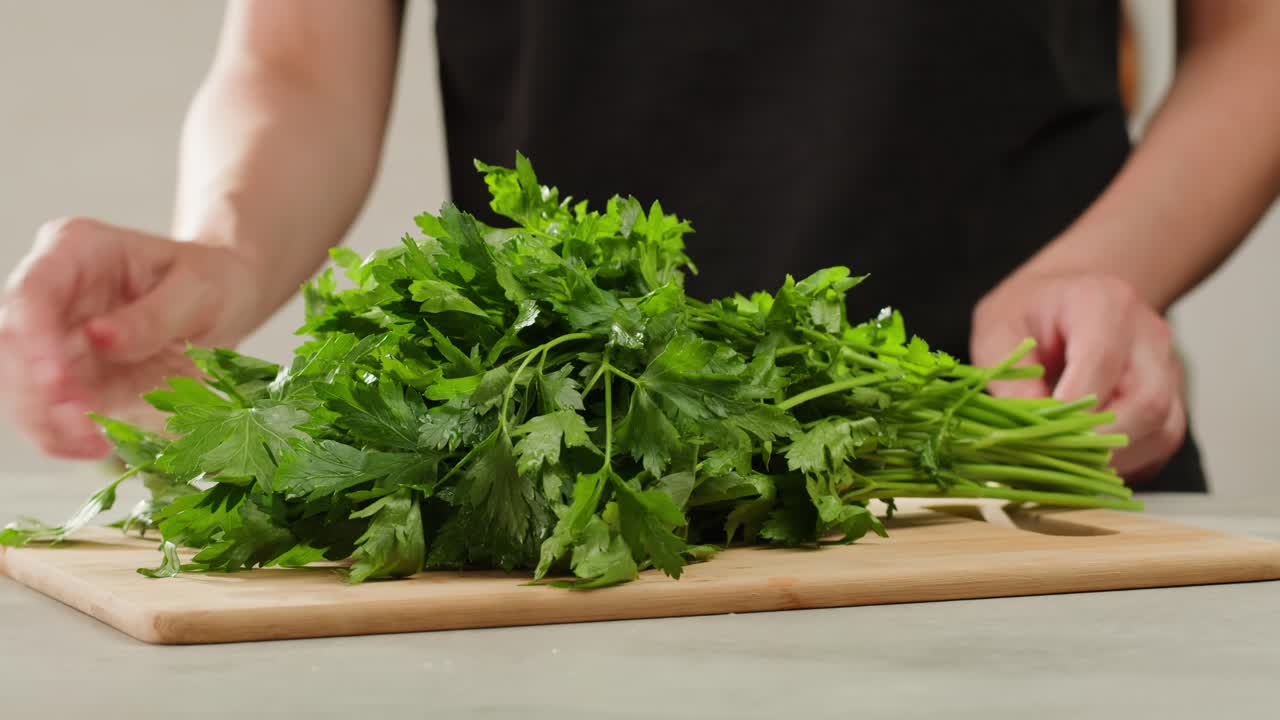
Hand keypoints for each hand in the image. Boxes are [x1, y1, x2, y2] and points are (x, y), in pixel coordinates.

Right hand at [0, 217, 261, 457]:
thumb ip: (152, 315)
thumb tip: (100, 339)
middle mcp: (54, 291)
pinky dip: (63, 432)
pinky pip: (49, 408)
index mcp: (77, 250)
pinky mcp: (69, 374)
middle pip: (15, 343)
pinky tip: (92, 446)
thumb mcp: (199, 291)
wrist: (225, 300)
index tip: (56, 381)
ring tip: (91, 443)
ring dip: (46, 420)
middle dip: (37, 391)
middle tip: (81, 425)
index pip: (33, 290)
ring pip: (22, 383)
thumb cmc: (212, 282)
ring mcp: (55, 334)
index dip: (33, 337)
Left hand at [970, 272, 1186, 480]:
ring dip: (1113, 459)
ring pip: (1162, 430)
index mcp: (1105, 304)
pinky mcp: (1173, 400)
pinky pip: (1160, 442)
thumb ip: (1011, 377)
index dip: (1073, 408)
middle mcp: (1149, 336)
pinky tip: (1086, 461)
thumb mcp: (998, 331)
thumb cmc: (1030, 312)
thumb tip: (1031, 430)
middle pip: (1147, 402)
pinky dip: (1125, 462)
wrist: (1065, 299)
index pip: (1102, 361)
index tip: (1040, 437)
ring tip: (1065, 464)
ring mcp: (1169, 369)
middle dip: (1098, 442)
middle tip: (1052, 460)